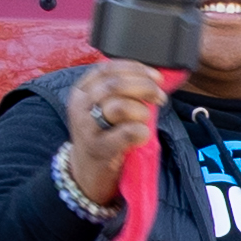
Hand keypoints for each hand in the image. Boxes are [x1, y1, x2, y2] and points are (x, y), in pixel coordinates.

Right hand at [56, 55, 163, 214]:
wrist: (86, 172)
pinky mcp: (99, 149)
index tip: (156, 77)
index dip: (135, 69)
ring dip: (142, 111)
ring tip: (146, 120)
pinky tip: (143, 134)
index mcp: (81, 91)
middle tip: (159, 97)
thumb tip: (153, 77)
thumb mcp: (102, 107)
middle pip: (115, 85)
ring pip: (119, 106)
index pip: (107, 69)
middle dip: (144, 87)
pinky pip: (127, 132)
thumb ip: (121, 91)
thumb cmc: (101, 135)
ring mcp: (87, 128)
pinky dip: (142, 130)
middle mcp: (80, 106)